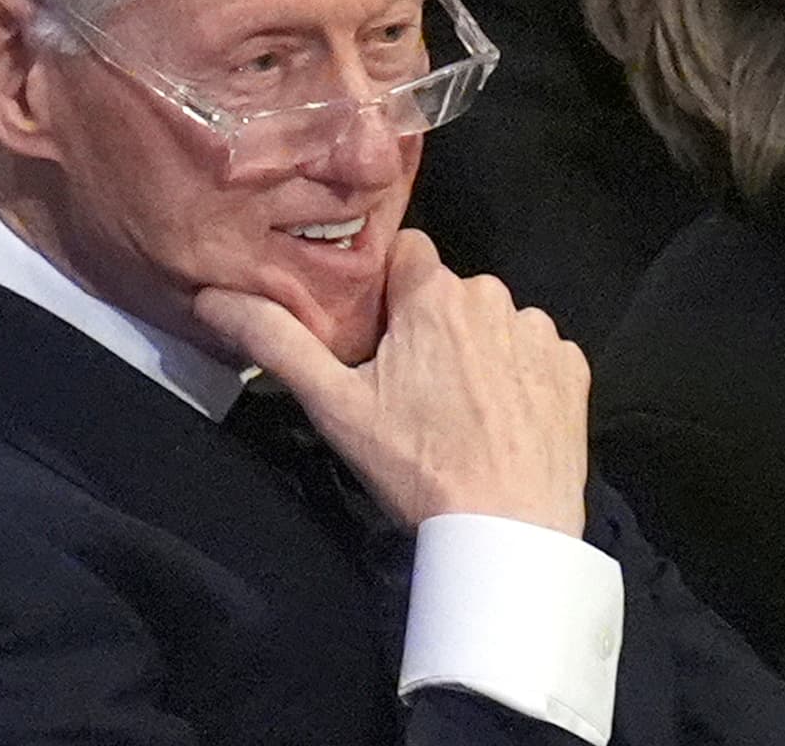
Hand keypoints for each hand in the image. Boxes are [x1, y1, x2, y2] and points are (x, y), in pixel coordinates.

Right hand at [196, 230, 590, 536]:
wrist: (508, 530)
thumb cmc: (418, 468)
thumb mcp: (335, 407)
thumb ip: (276, 341)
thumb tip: (213, 297)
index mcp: (435, 294)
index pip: (404, 253)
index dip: (384, 290)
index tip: (375, 335)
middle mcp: (494, 297)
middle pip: (447, 293)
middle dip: (427, 326)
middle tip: (409, 389)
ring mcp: (539, 332)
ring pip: (491, 322)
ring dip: (474, 351)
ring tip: (458, 413)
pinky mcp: (572, 367)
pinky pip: (534, 353)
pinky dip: (517, 376)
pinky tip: (500, 420)